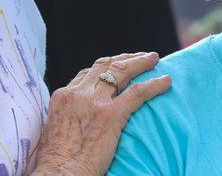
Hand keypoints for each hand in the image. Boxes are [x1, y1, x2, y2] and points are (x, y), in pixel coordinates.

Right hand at [32, 52, 171, 174]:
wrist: (59, 174)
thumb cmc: (57, 161)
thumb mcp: (54, 129)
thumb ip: (68, 116)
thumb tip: (79, 119)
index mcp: (63, 96)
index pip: (86, 74)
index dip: (105, 68)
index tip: (116, 68)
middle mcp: (78, 93)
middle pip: (104, 65)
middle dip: (124, 58)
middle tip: (139, 57)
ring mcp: (95, 102)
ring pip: (121, 71)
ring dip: (140, 62)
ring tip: (153, 59)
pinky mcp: (111, 114)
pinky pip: (138, 93)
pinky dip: (154, 84)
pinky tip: (166, 81)